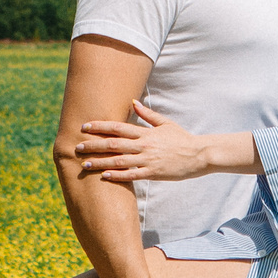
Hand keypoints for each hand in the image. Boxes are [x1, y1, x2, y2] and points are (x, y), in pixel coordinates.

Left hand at [77, 102, 207, 182]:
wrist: (200, 154)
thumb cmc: (182, 138)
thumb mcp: (165, 123)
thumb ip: (148, 114)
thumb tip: (133, 102)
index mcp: (145, 132)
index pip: (117, 127)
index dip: (99, 127)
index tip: (84, 127)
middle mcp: (144, 145)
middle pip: (113, 144)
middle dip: (94, 145)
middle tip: (78, 147)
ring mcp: (148, 160)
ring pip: (119, 161)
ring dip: (100, 162)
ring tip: (84, 164)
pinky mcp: (154, 173)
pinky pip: (132, 175)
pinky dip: (117, 175)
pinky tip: (104, 176)